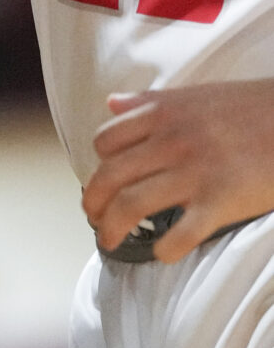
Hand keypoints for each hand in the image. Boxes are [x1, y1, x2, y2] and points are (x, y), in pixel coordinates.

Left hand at [84, 81, 273, 262]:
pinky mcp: (221, 202)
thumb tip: (112, 103)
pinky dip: (164, 249)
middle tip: (96, 220)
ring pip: (131, 206)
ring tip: (111, 241)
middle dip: (93, 204)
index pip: (105, 142)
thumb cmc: (253, 107)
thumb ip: (152, 100)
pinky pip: (180, 235)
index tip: (106, 180)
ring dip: (112, 230)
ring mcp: (194, 173)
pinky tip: (162, 253)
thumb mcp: (198, 93)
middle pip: (108, 177)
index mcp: (163, 113)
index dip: (99, 164)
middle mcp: (171, 142)